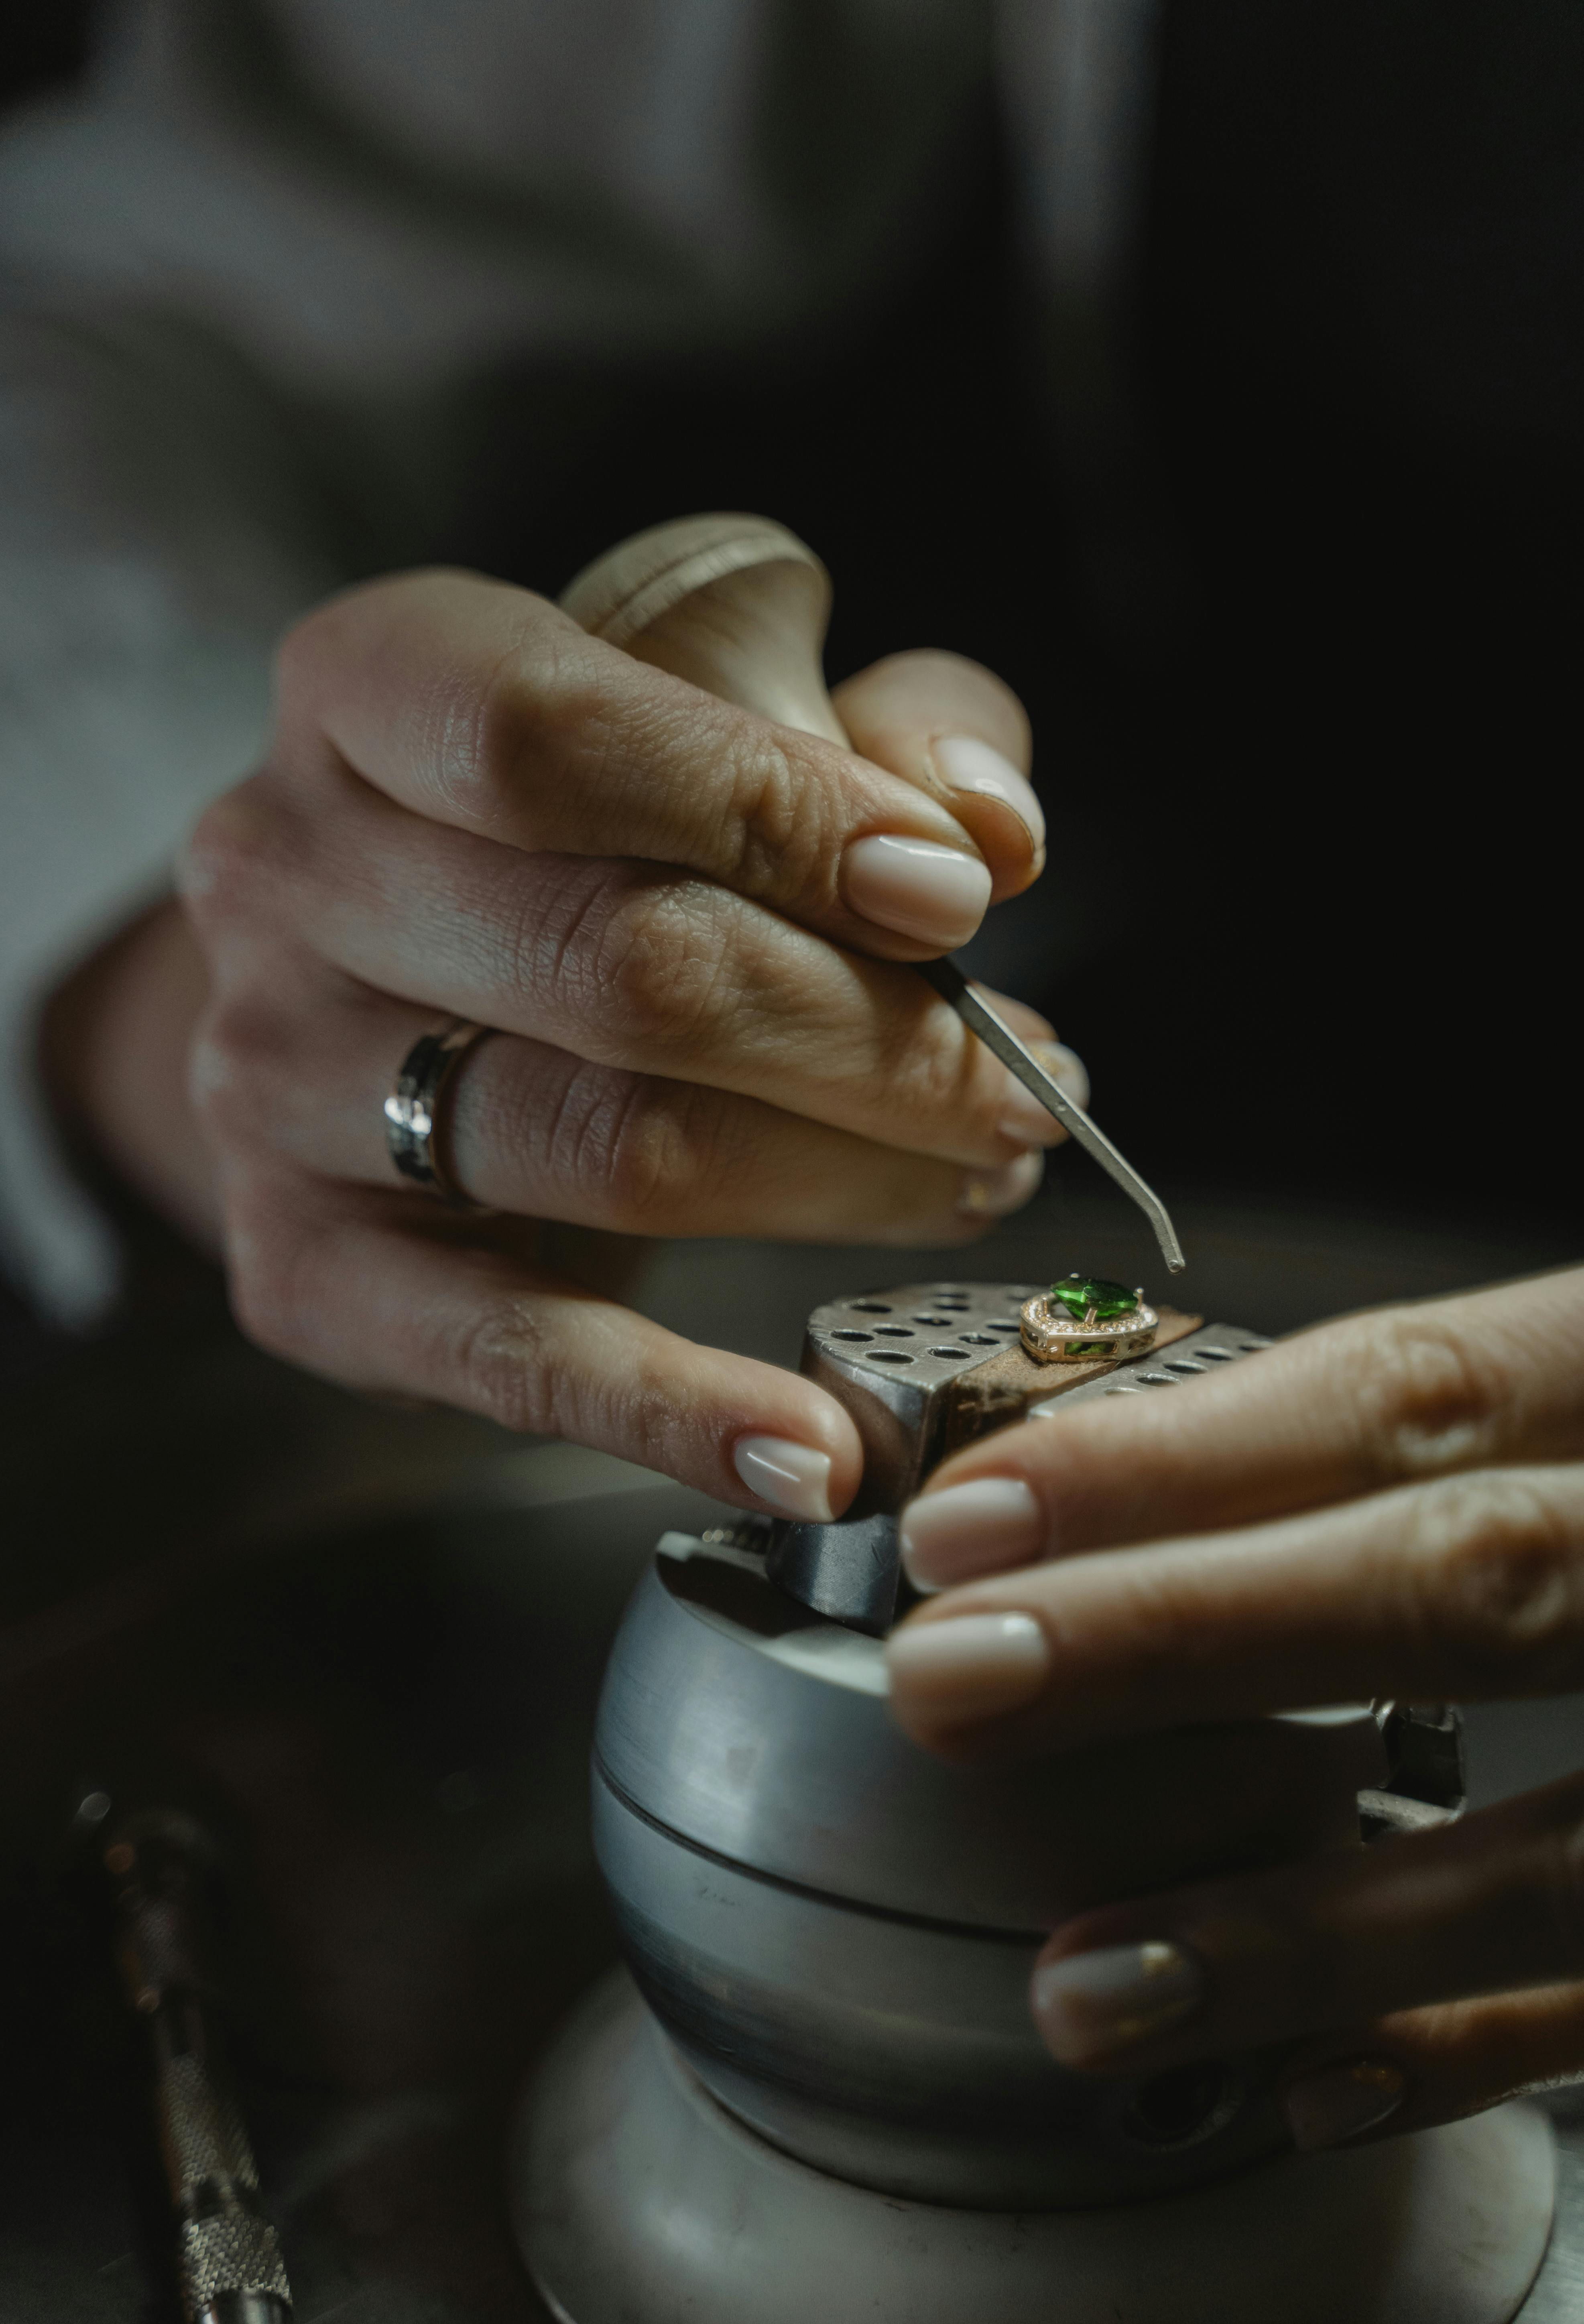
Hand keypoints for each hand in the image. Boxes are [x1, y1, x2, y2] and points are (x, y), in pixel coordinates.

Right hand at [160, 567, 1079, 1511]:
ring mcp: (273, 1083)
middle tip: (1016, 1086)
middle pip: (615, 966)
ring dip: (840, 1183)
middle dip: (867, 1039)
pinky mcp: (305, 1266)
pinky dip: (674, 1413)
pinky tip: (813, 1450)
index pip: (555, 738)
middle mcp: (285, 875)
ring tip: (970, 1186)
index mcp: (370, 687)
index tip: (954, 900)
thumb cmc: (588, 828)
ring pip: (606, 1149)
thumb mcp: (733, 712)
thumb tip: (992, 833)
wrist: (370, 981)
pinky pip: (506, 1355)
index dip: (774, 813)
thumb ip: (881, 733)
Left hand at [885, 1269, 1583, 2148]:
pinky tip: (1305, 2079)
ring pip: (1566, 1845)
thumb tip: (1159, 1498)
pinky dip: (1480, 2041)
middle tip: (959, 1682)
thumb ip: (1473, 1440)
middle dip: (1197, 1633)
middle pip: (1474, 1583)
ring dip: (1315, 1923)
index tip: (981, 1516)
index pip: (1420, 1397)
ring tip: (1090, 1982)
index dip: (1189, 1459)